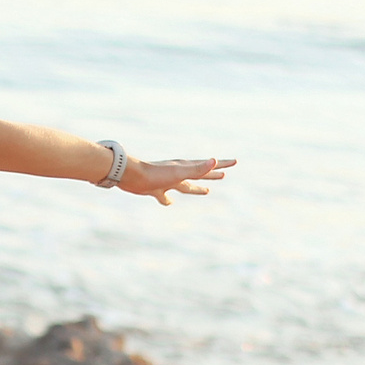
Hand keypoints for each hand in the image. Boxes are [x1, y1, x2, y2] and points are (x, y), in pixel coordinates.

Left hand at [121, 155, 236, 205]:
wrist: (130, 176)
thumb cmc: (155, 174)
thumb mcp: (179, 172)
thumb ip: (197, 168)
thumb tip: (214, 161)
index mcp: (186, 168)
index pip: (208, 166)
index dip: (222, 165)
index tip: (235, 162)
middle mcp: (177, 173)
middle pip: (199, 174)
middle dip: (211, 175)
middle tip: (223, 176)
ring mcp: (166, 181)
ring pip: (186, 186)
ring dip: (196, 188)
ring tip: (206, 191)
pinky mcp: (155, 189)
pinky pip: (164, 196)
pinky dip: (168, 200)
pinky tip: (169, 202)